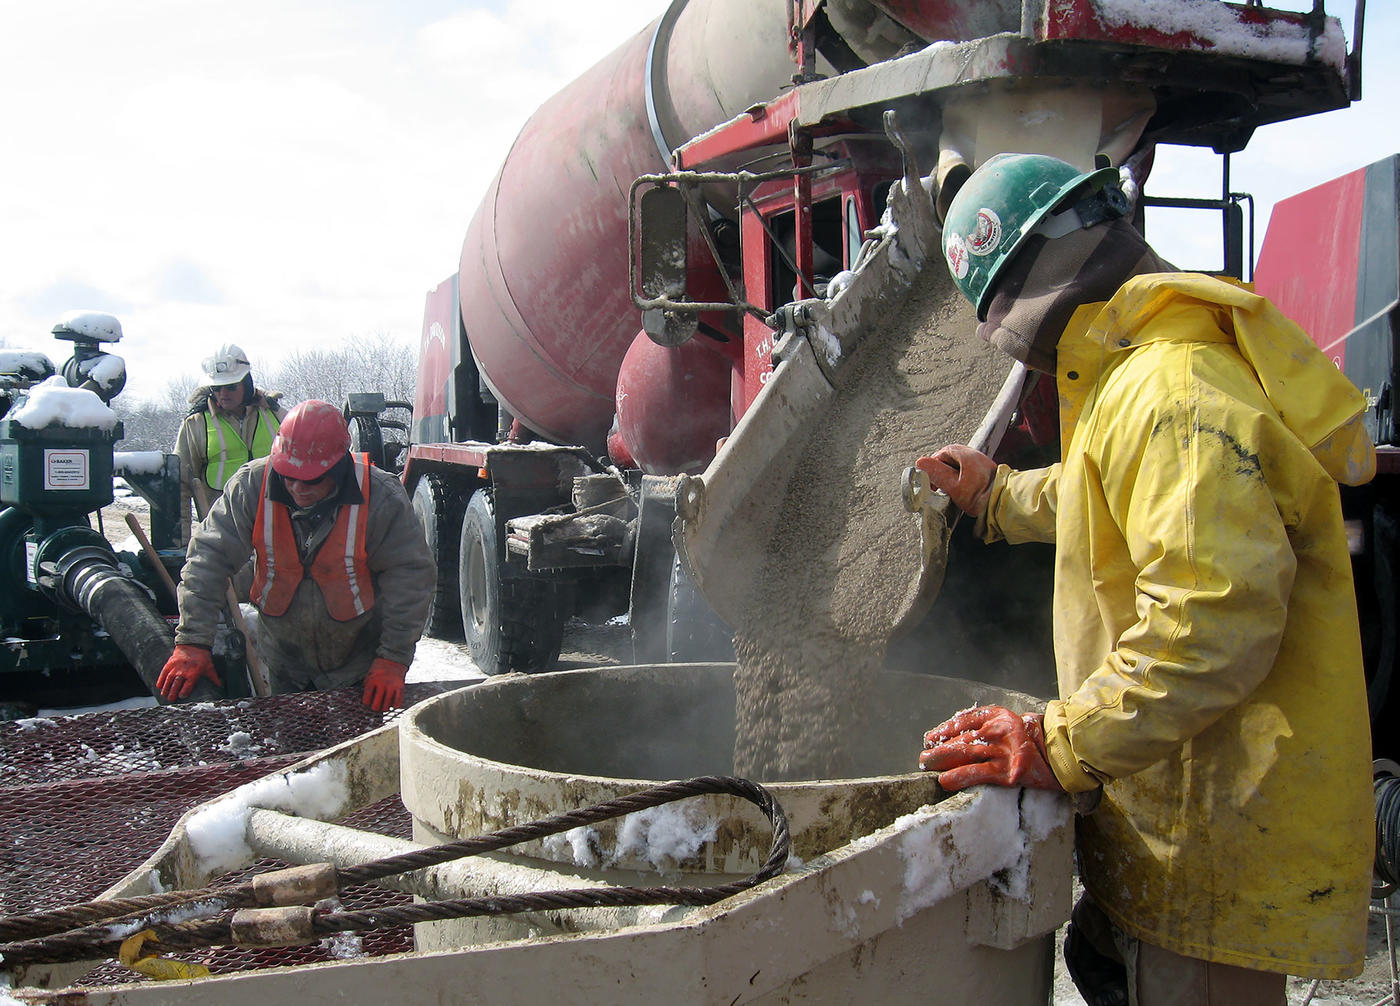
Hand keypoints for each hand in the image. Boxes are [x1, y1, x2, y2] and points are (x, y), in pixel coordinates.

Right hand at [156, 644, 220, 700]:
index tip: (182, 697)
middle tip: (171, 699)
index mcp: (194, 673)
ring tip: (164, 695)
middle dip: (172, 693)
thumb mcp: (209, 667)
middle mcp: (183, 671)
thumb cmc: (202, 658)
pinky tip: (159, 687)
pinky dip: (160, 680)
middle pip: (176, 684)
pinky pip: (163, 673)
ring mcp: (175, 667)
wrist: (193, 644)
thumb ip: (213, 678)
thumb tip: (220, 685)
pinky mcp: (170, 663)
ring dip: (165, 688)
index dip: (183, 693)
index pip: (187, 686)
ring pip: (168, 680)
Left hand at [362, 658, 407, 710]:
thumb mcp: (369, 674)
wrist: (394, 660)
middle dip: (375, 708)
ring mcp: (392, 687)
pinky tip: (392, 704)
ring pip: (386, 706)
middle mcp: (382, 685)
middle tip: (375, 707)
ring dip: (384, 708)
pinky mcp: (400, 687)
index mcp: (372, 681)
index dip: (366, 702)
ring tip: (383, 706)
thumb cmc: (379, 668)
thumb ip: (367, 685)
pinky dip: (395, 705)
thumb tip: (366, 698)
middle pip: (376, 705)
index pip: (367, 699)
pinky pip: (397, 702)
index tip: (368, 702)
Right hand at [915, 445, 995, 516]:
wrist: (1004, 502)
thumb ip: (936, 473)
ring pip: (957, 465)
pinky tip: (962, 490)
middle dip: (941, 472)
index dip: (932, 468)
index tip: (931, 482)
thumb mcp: (953, 486)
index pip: (940, 454)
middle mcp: (972, 453)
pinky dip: (960, 478)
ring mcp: (979, 461)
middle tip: (939, 488)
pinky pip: (966, 470)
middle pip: (949, 459)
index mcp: (964, 453)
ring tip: (950, 490)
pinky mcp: (984, 470)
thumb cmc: (981, 495)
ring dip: (951, 476)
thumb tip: (921, 462)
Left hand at [920, 705, 1061, 791]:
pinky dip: (960, 777)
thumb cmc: (1036, 744)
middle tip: (924, 756)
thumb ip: (991, 730)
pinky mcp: (1008, 772)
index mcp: (1000, 717)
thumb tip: (958, 739)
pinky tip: (945, 781)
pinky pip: (979, 774)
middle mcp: (999, 730)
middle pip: (962, 738)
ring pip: (966, 753)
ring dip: (942, 760)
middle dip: (940, 747)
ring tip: (926, 765)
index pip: (965, 720)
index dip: (946, 729)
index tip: (932, 736)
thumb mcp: (1012, 729)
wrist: (1064, 757)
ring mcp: (1003, 751)